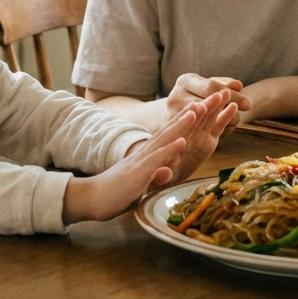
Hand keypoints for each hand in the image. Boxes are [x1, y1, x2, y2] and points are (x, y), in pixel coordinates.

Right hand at [61, 104, 202, 223]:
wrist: (92, 198)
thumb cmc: (117, 192)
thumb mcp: (140, 182)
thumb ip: (154, 176)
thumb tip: (167, 172)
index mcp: (147, 155)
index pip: (168, 134)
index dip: (184, 120)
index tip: (199, 107)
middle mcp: (145, 153)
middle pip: (169, 130)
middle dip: (188, 115)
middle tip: (206, 100)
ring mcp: (141, 161)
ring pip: (164, 140)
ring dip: (181, 125)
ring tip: (196, 112)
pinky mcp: (138, 174)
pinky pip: (155, 160)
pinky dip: (169, 150)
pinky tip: (182, 142)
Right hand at [165, 73, 250, 125]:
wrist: (177, 114)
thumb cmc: (197, 94)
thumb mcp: (209, 84)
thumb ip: (223, 84)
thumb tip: (238, 86)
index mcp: (184, 81)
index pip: (210, 87)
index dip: (231, 94)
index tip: (248, 103)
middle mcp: (175, 97)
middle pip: (209, 104)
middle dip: (230, 107)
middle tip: (247, 108)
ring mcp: (175, 116)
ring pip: (207, 120)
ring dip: (226, 120)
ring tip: (238, 119)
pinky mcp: (180, 132)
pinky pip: (204, 132)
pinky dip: (219, 129)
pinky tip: (230, 126)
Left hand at [167, 90, 236, 182]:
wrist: (163, 176)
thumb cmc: (158, 177)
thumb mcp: (157, 179)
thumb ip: (161, 176)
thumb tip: (166, 173)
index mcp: (169, 142)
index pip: (177, 129)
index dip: (186, 118)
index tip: (195, 108)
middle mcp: (184, 136)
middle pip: (195, 117)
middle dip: (206, 106)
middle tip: (217, 94)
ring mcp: (197, 136)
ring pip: (206, 117)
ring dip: (215, 105)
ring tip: (226, 93)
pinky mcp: (208, 142)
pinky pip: (217, 127)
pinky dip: (224, 117)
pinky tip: (232, 106)